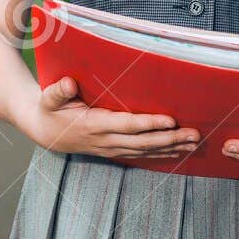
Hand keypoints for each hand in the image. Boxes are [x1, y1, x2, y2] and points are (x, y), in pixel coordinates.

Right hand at [27, 76, 200, 159]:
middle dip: (170, 139)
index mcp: (93, 125)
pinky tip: (178, 152)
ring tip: (194, 144)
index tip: (170, 120)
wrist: (44, 132)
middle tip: (194, 135)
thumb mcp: (49, 98)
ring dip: (171, 148)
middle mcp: (105, 141)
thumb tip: (68, 83)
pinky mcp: (114, 152)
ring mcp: (110, 149)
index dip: (149, 124)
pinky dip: (161, 154)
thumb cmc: (50, 109)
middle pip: (143, 142)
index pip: (126, 125)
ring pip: (145, 151)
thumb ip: (58, 91)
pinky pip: (141, 155)